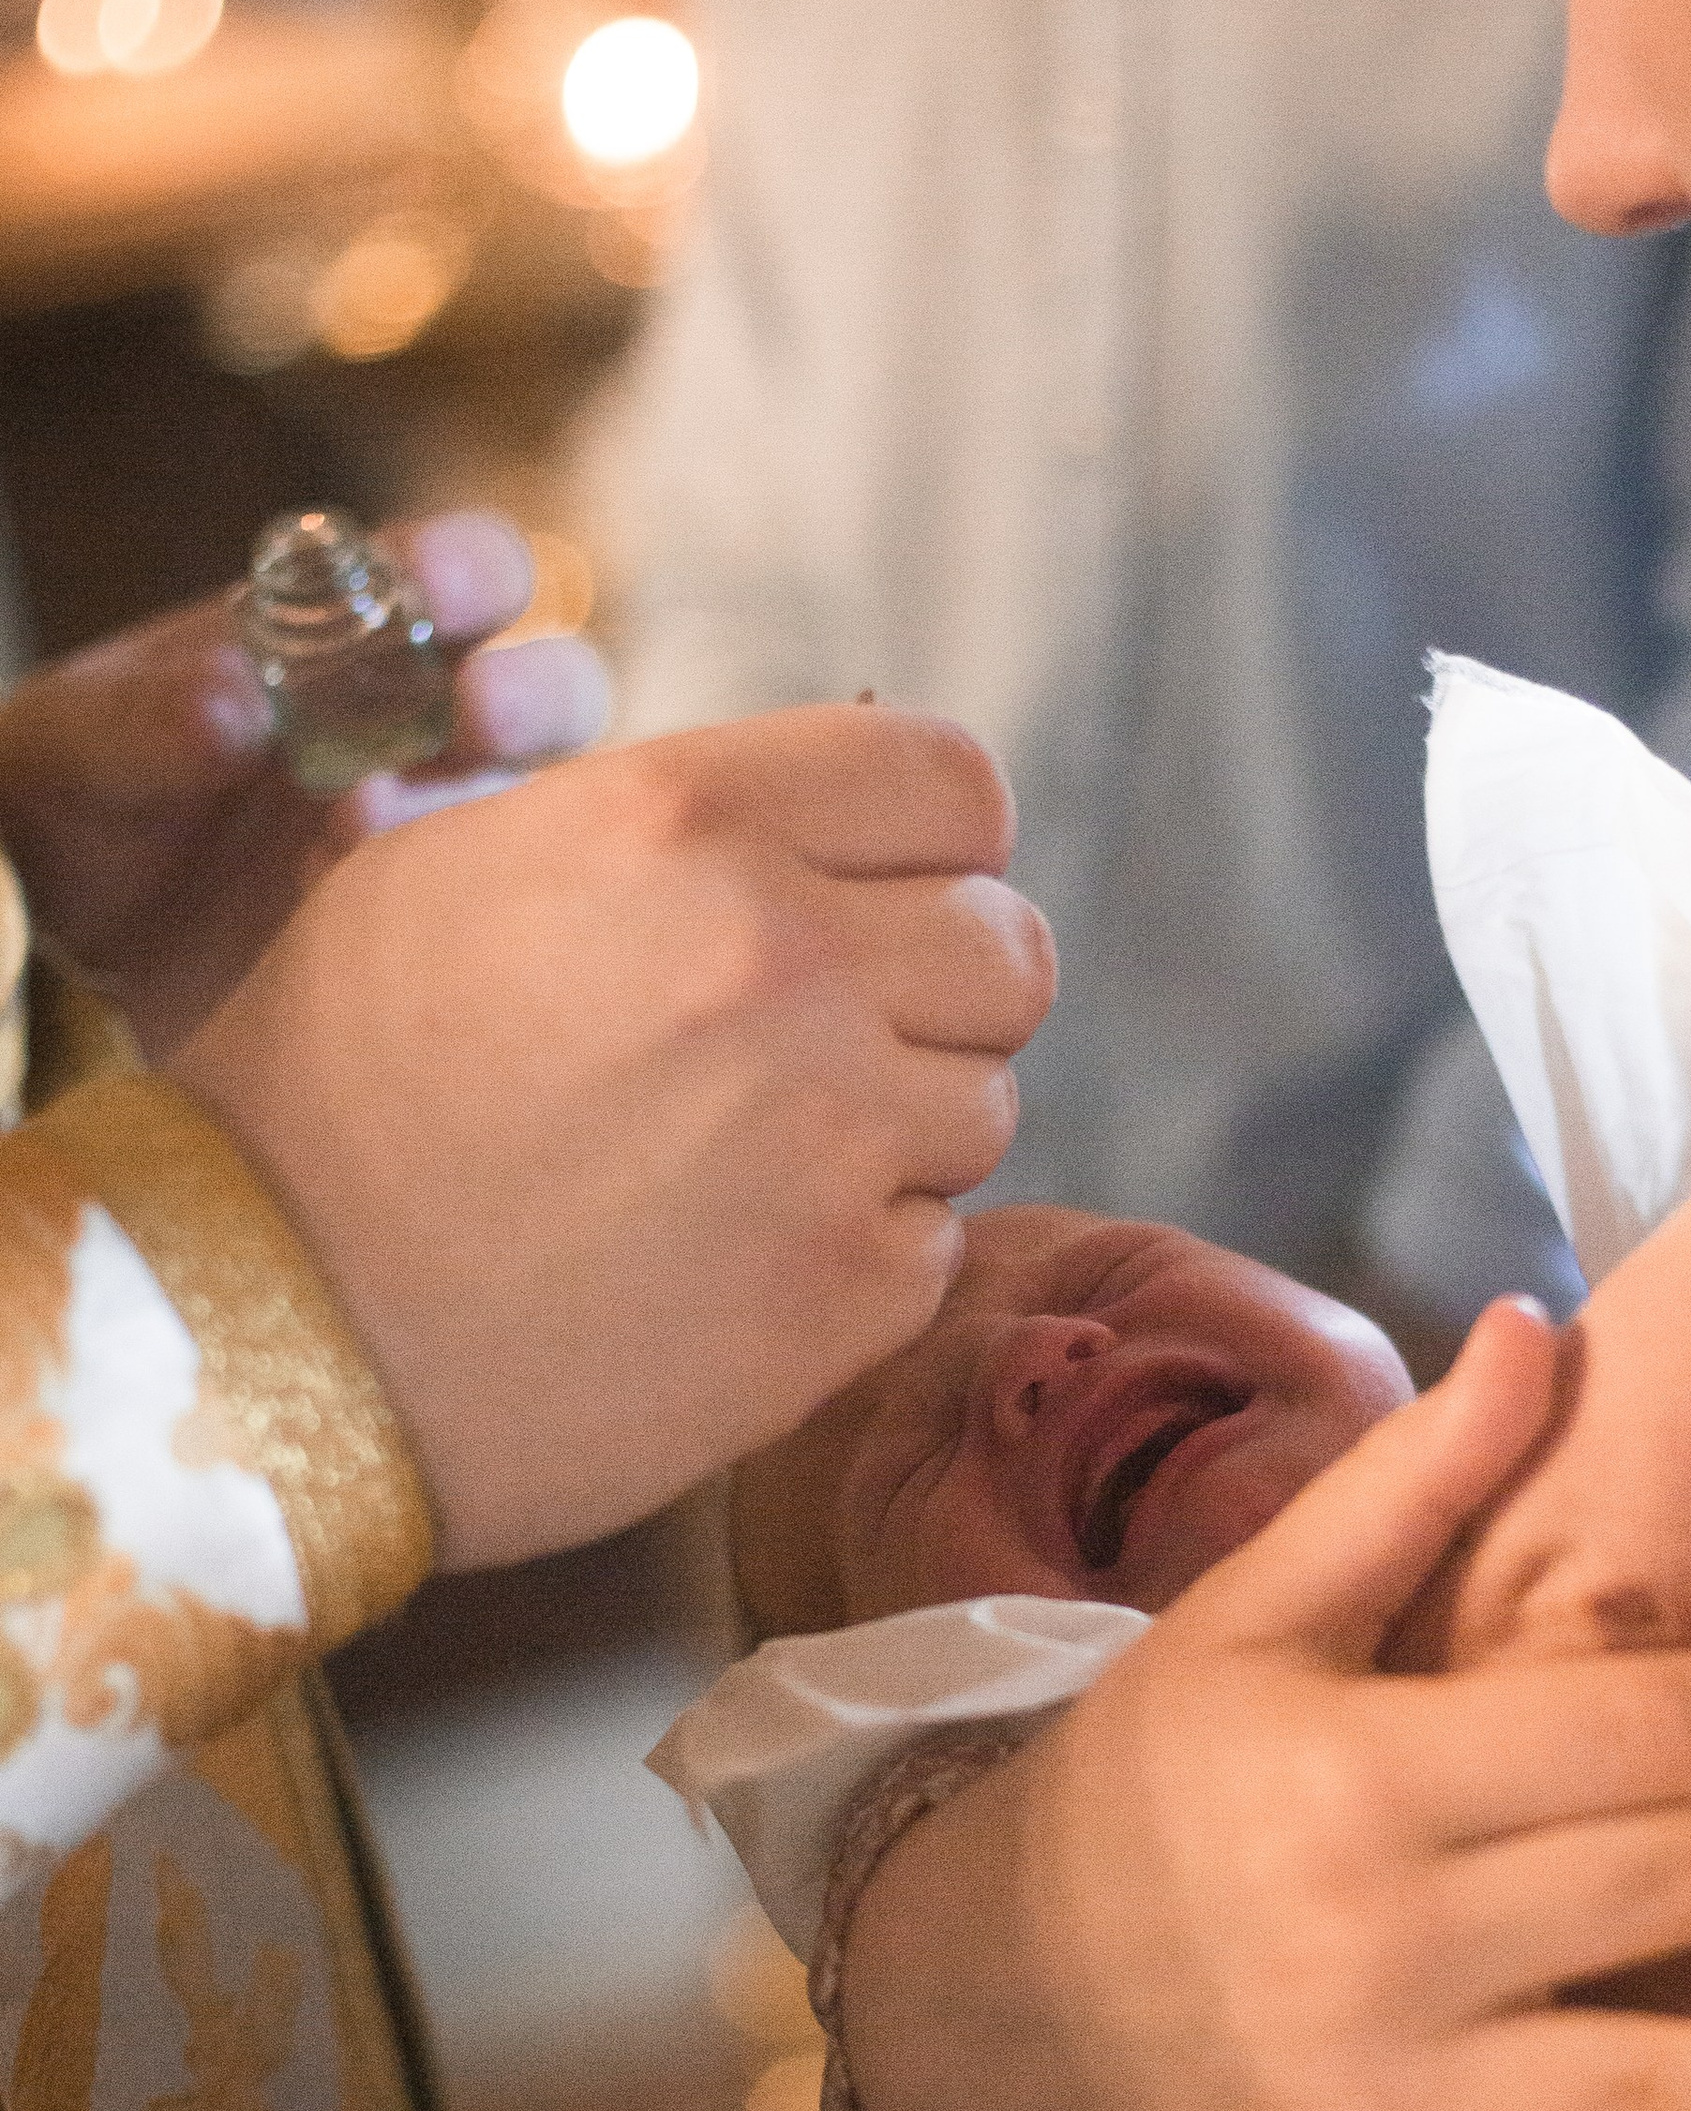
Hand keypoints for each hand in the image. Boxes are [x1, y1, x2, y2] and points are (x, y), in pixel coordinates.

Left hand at [0, 515, 610, 1057]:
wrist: (70, 935)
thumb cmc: (87, 796)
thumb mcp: (76, 743)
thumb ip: (145, 717)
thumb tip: (233, 706)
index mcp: (358, 631)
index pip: (462, 571)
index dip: (470, 568)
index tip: (440, 586)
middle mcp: (428, 726)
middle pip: (553, 690)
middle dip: (532, 693)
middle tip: (476, 712)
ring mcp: (439, 834)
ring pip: (541, 814)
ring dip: (484, 811)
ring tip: (368, 823)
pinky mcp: (431, 930)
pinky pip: (484, 919)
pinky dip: (439, 911)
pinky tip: (341, 902)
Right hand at [174, 703, 1056, 1565]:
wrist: (263, 1329)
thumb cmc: (332, 1091)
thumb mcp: (462, 871)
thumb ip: (674, 831)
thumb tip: (830, 829)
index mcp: (687, 822)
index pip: (954, 781)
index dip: (940, 845)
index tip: (897, 896)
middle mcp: (781, 958)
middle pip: (1008, 943)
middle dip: (938, 995)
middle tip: (829, 1051)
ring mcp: (830, 1133)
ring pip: (985, 1099)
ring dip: (897, 1135)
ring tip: (745, 1169)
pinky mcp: (846, 1293)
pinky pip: (935, 1245)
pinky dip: (857, 1265)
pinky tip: (727, 1271)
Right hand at [840, 1302, 1690, 2110]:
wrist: (971, 2023)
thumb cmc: (1139, 1794)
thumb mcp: (1247, 1620)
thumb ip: (1408, 1485)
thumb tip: (1537, 1324)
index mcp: (1363, 1776)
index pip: (1628, 1731)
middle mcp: (1380, 1943)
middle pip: (1673, 1886)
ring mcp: (1378, 2110)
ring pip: (1651, 2094)